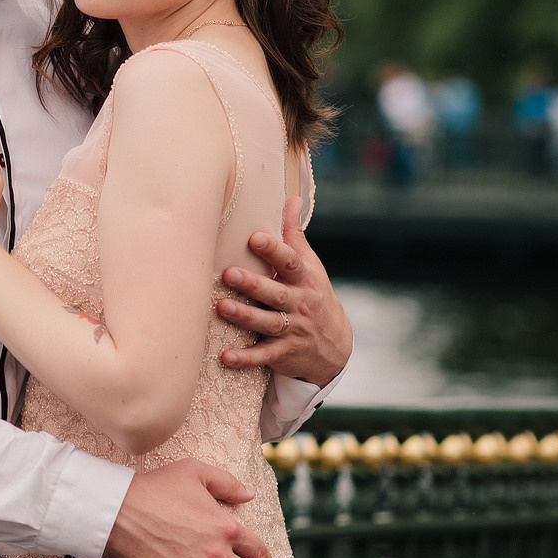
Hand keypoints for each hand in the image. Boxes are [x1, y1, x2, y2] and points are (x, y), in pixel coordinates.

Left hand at [217, 195, 351, 384]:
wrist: (335, 346)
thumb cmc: (313, 296)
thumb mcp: (310, 266)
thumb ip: (294, 236)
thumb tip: (291, 198)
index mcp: (303, 280)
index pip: (290, 263)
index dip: (274, 250)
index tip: (255, 237)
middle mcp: (298, 304)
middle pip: (275, 293)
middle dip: (253, 284)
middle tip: (229, 273)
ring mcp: (292, 330)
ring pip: (267, 323)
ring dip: (245, 317)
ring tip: (221, 307)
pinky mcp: (283, 354)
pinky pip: (263, 356)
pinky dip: (245, 358)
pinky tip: (225, 357)